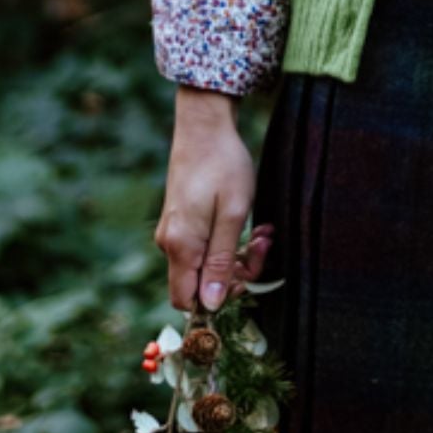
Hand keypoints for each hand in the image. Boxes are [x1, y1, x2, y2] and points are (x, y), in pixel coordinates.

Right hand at [155, 91, 276, 312]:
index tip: (247, 278)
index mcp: (181, 246)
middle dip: (237, 272)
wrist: (204, 126)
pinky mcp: (179, 220)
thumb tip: (211, 305)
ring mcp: (172, 231)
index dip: (218, 300)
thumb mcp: (234, 215)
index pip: (187, 301)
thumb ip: (222, 262)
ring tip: (263, 230)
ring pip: (204, 264)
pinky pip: (202, 246)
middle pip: (199, 284)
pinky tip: (248, 221)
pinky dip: (226, 240)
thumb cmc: (223, 166)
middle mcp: (170, 243)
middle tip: (263, 245)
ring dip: (237, 254)